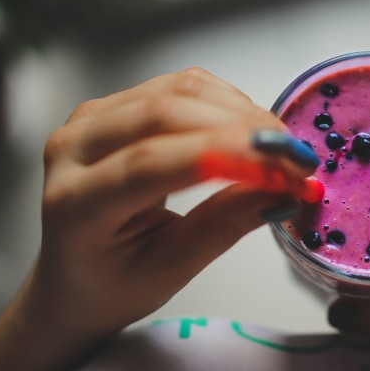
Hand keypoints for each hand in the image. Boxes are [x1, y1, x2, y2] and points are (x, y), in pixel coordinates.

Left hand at [25, 68, 317, 338]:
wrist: (74, 278)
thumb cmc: (114, 283)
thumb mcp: (172, 269)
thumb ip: (225, 224)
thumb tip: (285, 190)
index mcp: (75, 202)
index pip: (149, 163)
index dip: (223, 156)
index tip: (284, 169)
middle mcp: (72, 148)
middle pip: (165, 113)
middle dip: (242, 130)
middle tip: (297, 161)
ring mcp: (90, 119)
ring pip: (178, 90)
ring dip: (242, 112)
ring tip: (283, 150)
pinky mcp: (114, 105)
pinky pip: (179, 87)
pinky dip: (227, 104)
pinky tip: (254, 133)